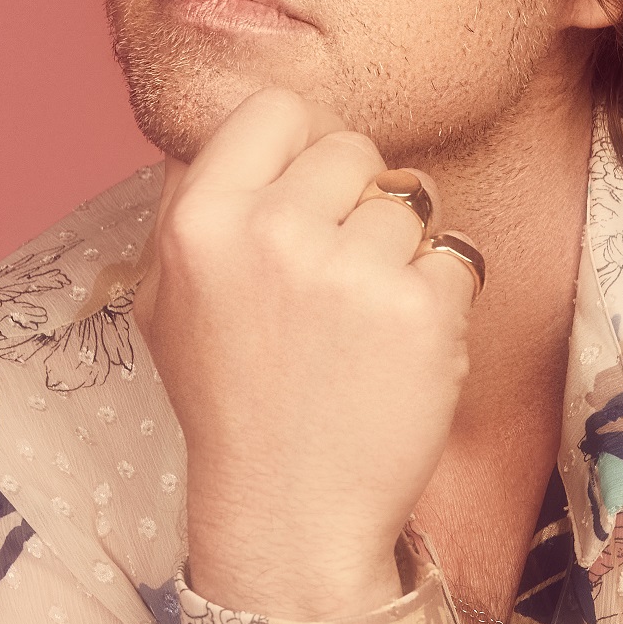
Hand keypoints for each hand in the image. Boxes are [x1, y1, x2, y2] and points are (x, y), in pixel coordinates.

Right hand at [136, 87, 480, 622]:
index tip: (307, 201)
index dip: (303, 149)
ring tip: (362, 328)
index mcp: (201, 221)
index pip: (278, 109)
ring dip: (401, 254)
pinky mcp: (421, 309)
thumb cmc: (233, 408)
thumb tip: (229, 137)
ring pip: (412, 202)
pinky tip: (399, 352)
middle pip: (354, 149)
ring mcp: (351, 269)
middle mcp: (272, 232)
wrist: (290, 514)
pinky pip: (456, 255)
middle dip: (357, 204)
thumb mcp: (166, 302)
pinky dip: (441, 300)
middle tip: (335, 283)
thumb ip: (188, 208)